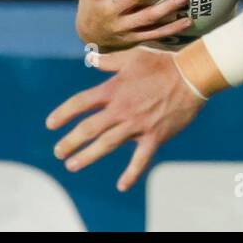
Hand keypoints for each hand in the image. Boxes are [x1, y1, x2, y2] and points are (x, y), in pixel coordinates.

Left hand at [47, 48, 203, 190]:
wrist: (192, 75)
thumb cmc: (163, 63)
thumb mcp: (133, 56)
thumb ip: (109, 61)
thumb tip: (90, 59)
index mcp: (114, 89)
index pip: (80, 103)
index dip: (63, 114)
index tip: (50, 124)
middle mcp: (121, 109)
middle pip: (88, 128)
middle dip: (70, 142)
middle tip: (58, 151)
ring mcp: (137, 125)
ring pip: (106, 145)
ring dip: (87, 157)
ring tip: (72, 165)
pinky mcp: (154, 136)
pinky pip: (140, 159)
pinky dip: (131, 174)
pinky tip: (122, 186)